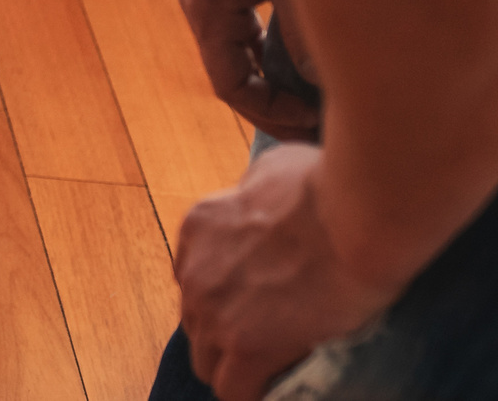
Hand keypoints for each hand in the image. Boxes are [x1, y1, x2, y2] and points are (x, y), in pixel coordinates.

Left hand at [177, 144, 395, 399]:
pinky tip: (273, 392)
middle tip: (264, 340)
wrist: (352, 219)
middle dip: (224, 332)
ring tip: (269, 371)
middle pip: (195, 320)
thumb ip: (256, 189)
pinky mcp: (246, 346)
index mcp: (199, 227)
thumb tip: (265, 193)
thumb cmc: (326, 185)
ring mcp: (215, 310)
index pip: (193, 276)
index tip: (251, 304)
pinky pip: (234, 390)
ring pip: (207, 361)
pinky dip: (252, 393)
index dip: (222, 295)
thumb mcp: (273, 169)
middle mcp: (194, 269)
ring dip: (234, 367)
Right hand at [178, 0, 320, 141]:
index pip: (228, 83)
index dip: (269, 114)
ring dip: (280, 67)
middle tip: (326, 115)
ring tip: (326, 82)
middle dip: (278, 96)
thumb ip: (305, 31)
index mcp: (206, 4)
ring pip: (244, 42)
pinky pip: (250, 15)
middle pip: (235, 67)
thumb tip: (324, 83)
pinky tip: (314, 34)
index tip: (315, 126)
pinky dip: (278, 37)